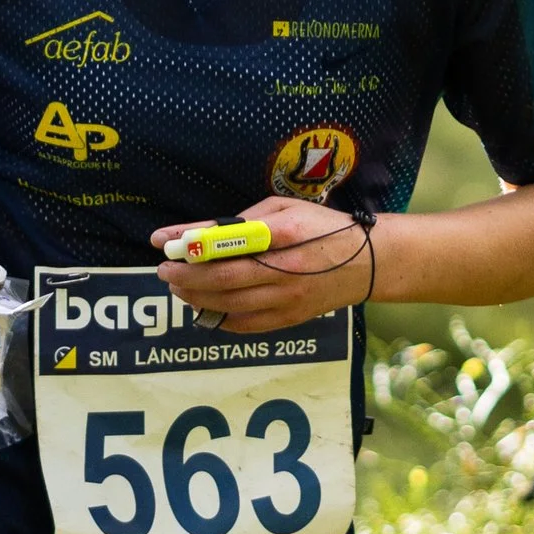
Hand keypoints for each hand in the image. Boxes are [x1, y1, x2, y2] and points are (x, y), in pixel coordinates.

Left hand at [152, 194, 372, 333]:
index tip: (163, 241)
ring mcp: (289, 298)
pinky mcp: (291, 318)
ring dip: (196, 297)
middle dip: (185, 276)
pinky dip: (220, 318)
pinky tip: (206, 307)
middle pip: (223, 278)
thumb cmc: (324, 228)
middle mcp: (286, 269)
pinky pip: (246, 324)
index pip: (227, 240)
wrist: (370, 262)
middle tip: (164, 270)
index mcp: (285, 233)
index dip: (190, 242)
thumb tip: (203, 235)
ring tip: (179, 287)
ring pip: (230, 304)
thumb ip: (246, 221)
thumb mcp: (286, 209)